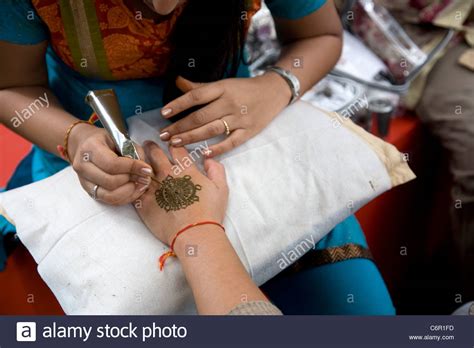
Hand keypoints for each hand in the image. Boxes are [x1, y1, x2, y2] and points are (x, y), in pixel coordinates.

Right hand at [68, 123, 152, 204]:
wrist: (85, 144)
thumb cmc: (106, 140)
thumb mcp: (120, 139)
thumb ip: (133, 152)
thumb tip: (145, 169)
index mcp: (90, 148)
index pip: (112, 164)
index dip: (132, 168)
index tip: (147, 169)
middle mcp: (83, 166)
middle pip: (110, 182)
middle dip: (131, 180)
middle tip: (145, 177)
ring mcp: (84, 181)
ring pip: (109, 195)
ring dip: (129, 192)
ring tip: (141, 184)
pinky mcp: (89, 191)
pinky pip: (109, 200)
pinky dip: (125, 198)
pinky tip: (134, 190)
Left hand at [134, 141, 227, 244]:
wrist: (194, 233)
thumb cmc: (209, 212)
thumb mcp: (221, 188)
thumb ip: (216, 170)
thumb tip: (209, 159)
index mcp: (186, 170)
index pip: (176, 149)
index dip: (173, 144)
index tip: (171, 144)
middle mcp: (167, 175)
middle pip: (155, 153)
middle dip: (151, 147)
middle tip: (147, 145)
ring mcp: (153, 188)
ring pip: (141, 168)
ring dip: (138, 161)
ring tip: (135, 158)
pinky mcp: (143, 202)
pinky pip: (133, 187)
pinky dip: (132, 181)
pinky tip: (131, 179)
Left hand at [159, 73, 290, 156]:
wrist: (274, 91)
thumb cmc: (244, 88)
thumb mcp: (223, 84)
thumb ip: (200, 87)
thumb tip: (177, 81)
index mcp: (223, 88)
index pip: (197, 95)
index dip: (179, 104)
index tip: (164, 113)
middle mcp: (230, 103)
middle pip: (201, 116)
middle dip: (180, 126)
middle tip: (164, 135)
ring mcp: (240, 118)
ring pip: (212, 129)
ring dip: (192, 137)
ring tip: (175, 143)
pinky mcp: (249, 131)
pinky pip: (232, 142)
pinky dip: (218, 148)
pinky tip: (204, 153)